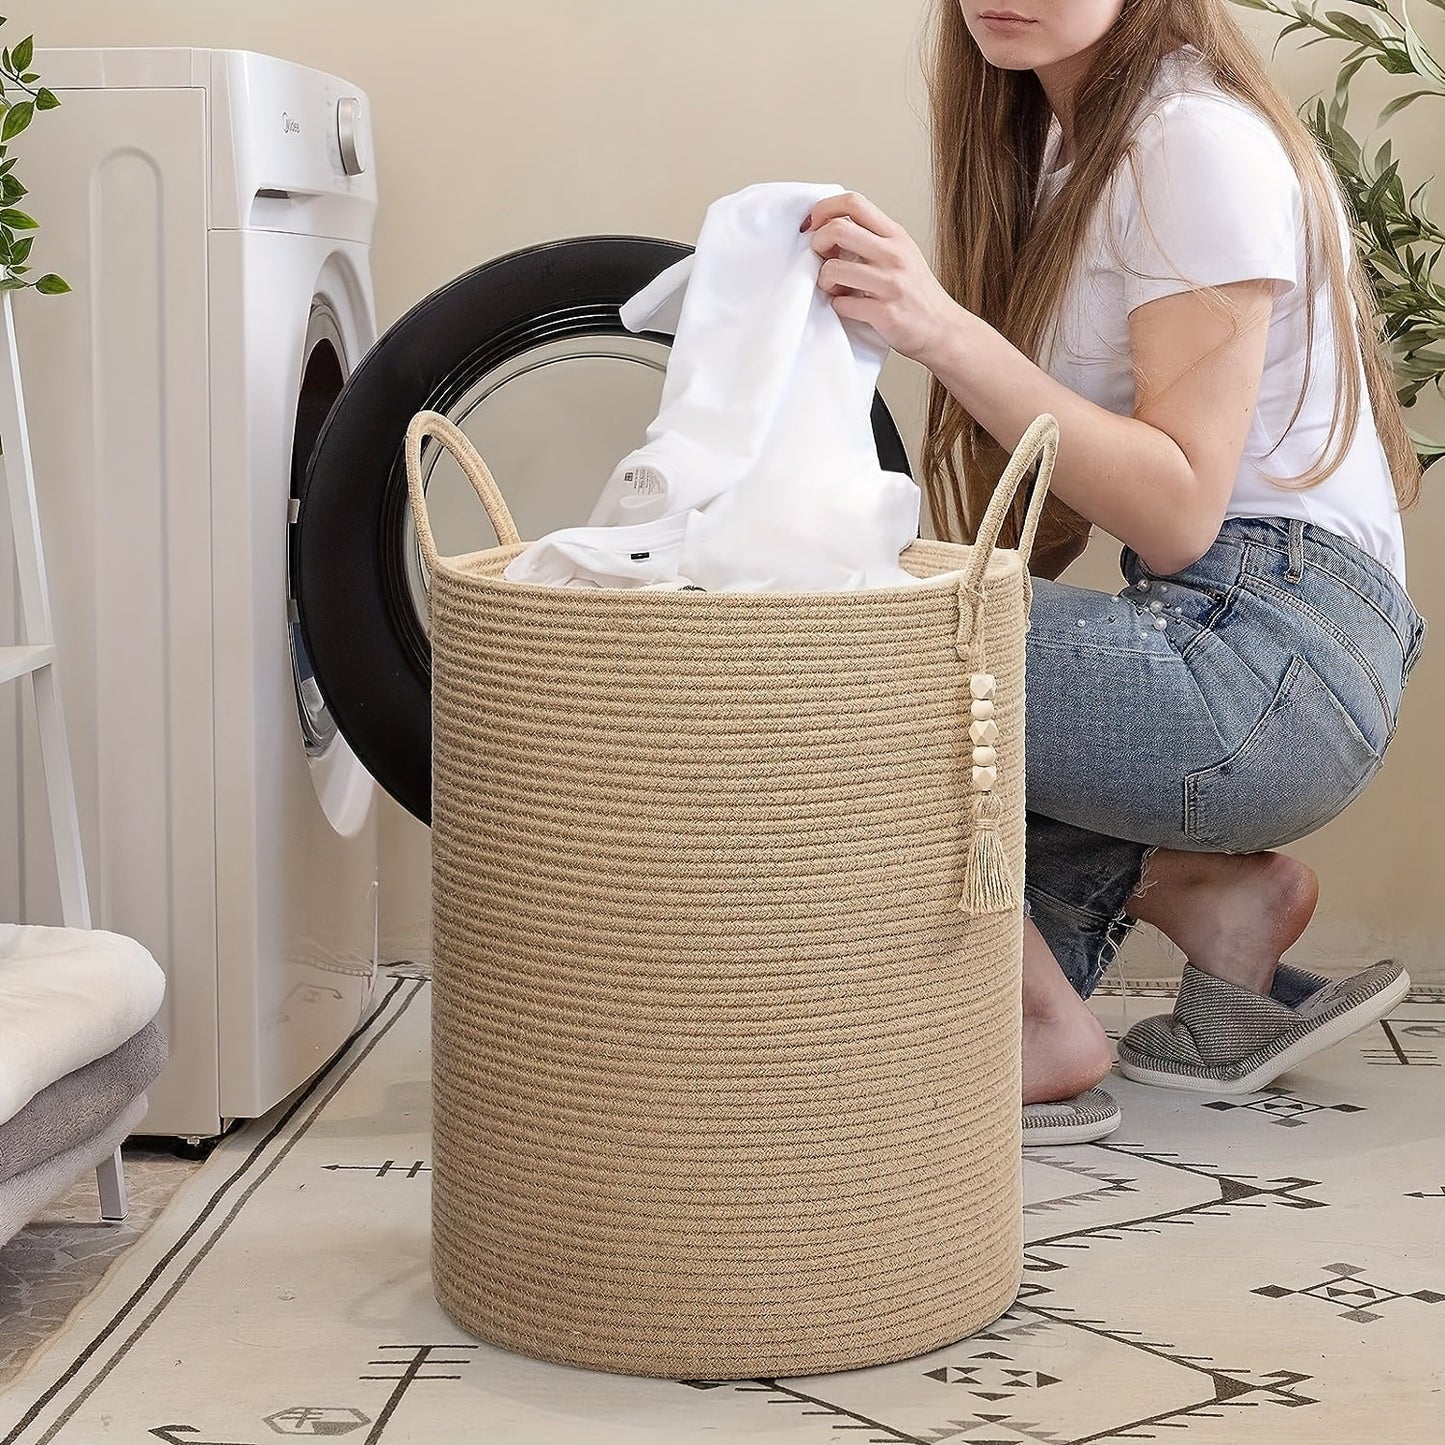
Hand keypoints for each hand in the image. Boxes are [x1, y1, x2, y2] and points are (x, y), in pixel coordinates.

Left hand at [802, 191, 963, 368]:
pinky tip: (848, 308)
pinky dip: (837, 307)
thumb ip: (872, 240)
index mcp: (895, 235)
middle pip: (837, 229)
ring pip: (833, 269)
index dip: (824, 209)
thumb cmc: (918, 295)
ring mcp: (890, 283)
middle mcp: (893, 254)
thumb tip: (830, 230)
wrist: (943, 330)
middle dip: (817, 243)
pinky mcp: (884, 313)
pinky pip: (842, 304)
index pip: (853, 202)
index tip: (814, 225)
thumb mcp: (902, 254)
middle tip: (820, 258)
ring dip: (823, 280)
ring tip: (834, 288)